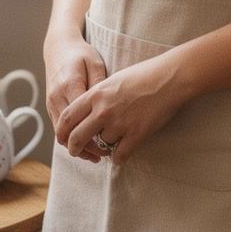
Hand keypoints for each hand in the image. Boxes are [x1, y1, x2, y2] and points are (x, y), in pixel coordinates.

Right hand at [44, 34, 106, 163]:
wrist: (59, 47)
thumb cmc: (81, 54)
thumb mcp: (95, 63)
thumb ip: (100, 84)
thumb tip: (108, 106)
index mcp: (70, 85)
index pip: (79, 118)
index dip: (93, 134)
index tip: (109, 142)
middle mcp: (57, 97)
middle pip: (67, 131)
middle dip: (84, 146)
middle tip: (104, 154)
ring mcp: (51, 102)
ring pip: (60, 134)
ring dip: (77, 147)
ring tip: (97, 155)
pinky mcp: (50, 106)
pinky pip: (58, 128)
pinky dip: (71, 139)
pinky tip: (86, 144)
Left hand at [56, 54, 184, 165]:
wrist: (169, 77)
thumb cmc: (143, 75)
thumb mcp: (113, 80)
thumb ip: (97, 97)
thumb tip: (87, 114)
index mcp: (96, 94)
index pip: (67, 118)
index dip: (61, 131)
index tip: (63, 138)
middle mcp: (103, 110)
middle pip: (77, 138)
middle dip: (74, 149)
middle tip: (76, 151)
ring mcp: (120, 123)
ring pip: (101, 146)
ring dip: (104, 148)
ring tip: (111, 143)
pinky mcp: (136, 134)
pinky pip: (119, 156)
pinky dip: (119, 157)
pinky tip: (122, 151)